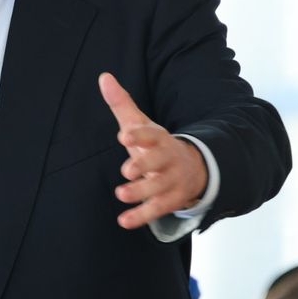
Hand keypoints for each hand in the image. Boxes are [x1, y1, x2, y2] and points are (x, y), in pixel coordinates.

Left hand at [99, 72, 207, 229]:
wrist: (194, 168)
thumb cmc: (157, 145)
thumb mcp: (142, 124)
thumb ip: (122, 104)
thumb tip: (103, 77)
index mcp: (160, 138)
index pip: (152, 134)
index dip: (139, 135)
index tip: (124, 135)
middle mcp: (168, 159)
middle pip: (159, 161)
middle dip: (144, 165)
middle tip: (126, 170)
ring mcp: (173, 181)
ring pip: (159, 188)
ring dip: (141, 192)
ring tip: (120, 194)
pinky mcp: (172, 200)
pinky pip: (157, 210)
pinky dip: (141, 216)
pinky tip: (123, 221)